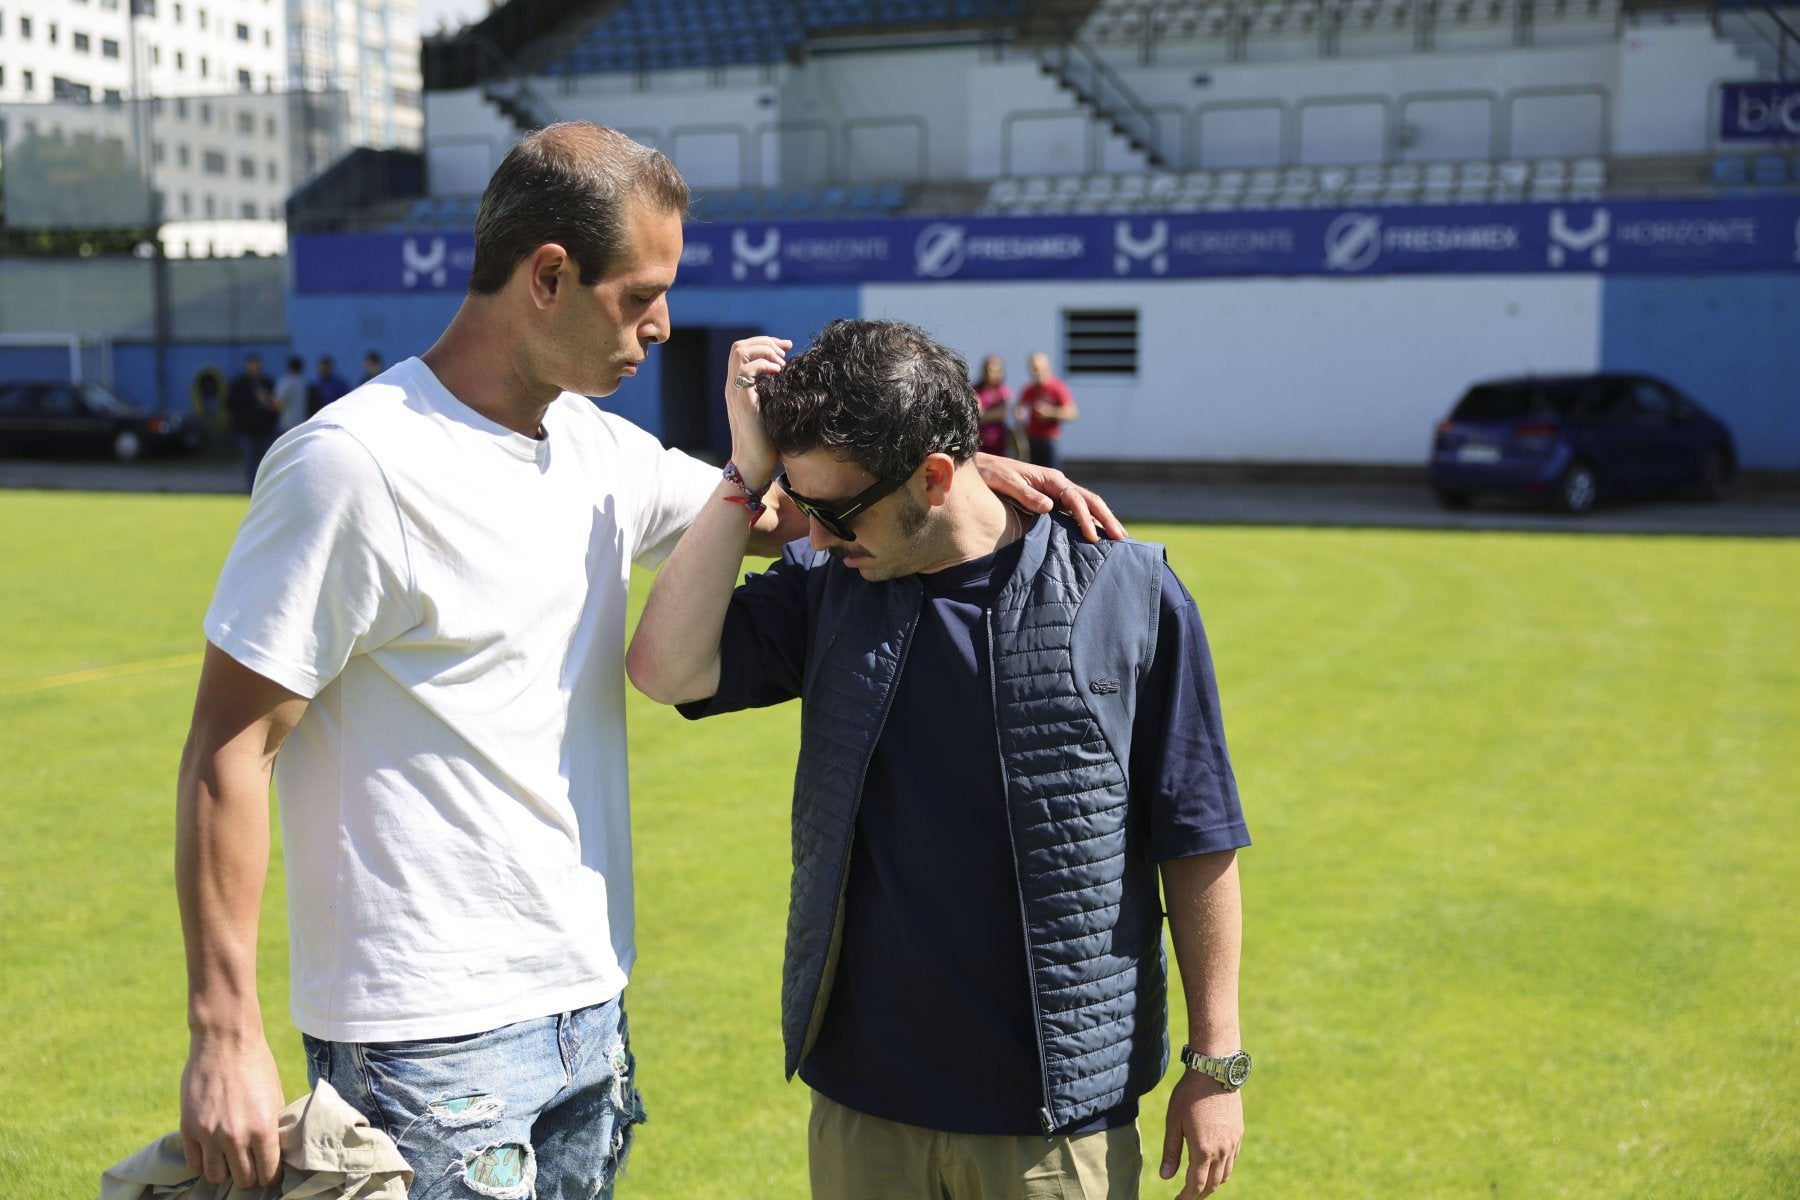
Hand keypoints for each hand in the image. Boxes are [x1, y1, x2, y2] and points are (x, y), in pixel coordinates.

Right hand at [180, 1032, 285, 1188]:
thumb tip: (274, 1151)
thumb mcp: (274, 1096)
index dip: (270, 1177)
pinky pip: (194, 1163)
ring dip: (225, 1171)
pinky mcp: (188, 1128)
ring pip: (216, 1176)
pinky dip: (203, 1163)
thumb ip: (272, 1126)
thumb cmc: (256, 1065)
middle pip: (243, 1179)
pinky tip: (212, 1152)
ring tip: (230, 1160)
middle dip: (249, 1176)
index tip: (269, 1173)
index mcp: (263, 1129)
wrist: (225, 1040)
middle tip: (251, 1166)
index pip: (268, 1174)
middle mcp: (235, 1136)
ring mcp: (209, 1134)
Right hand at [724, 336, 790, 487]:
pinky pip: (746, 370)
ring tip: (781, 363)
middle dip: (765, 342)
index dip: (765, 344)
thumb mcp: (771, 411)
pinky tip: (779, 373)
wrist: (753, 464)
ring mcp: (735, 392)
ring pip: (739, 352)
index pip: (744, 352)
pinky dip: (764, 364)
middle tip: (785, 351)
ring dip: (763, 350)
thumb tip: (793, 379)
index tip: (787, 347)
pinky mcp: (742, 400)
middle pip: (739, 346)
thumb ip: (774, 394)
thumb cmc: (766, 442)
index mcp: (739, 387)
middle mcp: (733, 387)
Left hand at [971, 454, 1126, 542]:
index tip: (1092, 538)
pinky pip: (1075, 511)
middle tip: (1121, 538)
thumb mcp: (1005, 482)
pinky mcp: (1052, 501)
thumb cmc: (991, 474)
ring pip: (1086, 505)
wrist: (981, 468)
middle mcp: (1058, 485)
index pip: (1075, 499)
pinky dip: (1088, 521)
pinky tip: (1095, 535)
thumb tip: (1049, 507)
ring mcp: (1056, 492)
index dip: (1085, 518)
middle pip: (1089, 500)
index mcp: (1050, 479)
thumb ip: (1026, 494)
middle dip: (1106, 518)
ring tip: (1118, 538)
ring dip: (1102, 520)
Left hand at [1159, 1072, 1242, 1197]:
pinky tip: (1212, 1166)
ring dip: (1212, 1184)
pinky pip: (1232, 1161)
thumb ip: (1171, 1151)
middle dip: (1199, 1194)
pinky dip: (1223, 1170)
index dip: (1186, 1198)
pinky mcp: (1238, 1134)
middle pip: (1213, 1184)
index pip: (1196, 1185)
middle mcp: (1221, 1150)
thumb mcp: (1173, 1121)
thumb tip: (1165, 1177)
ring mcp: (1233, 1143)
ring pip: (1225, 1175)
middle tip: (1186, 1196)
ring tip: (1198, 1184)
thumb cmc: (1189, 1094)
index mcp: (1203, 1150)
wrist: (1215, 1071)